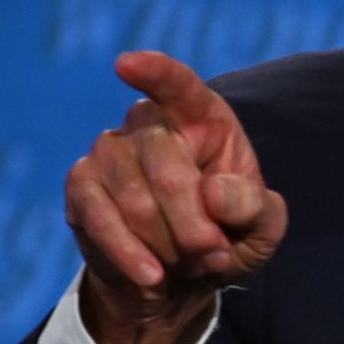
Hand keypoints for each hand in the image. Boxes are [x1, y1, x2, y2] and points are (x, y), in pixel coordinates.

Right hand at [63, 51, 287, 343]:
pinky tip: (151, 275)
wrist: (178, 279)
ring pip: (133, 197)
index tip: (126, 64)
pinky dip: (129, 252)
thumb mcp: (261, 229)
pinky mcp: (82, 186)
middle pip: (166, 164)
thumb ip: (254, 207)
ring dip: (167, 242)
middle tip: (214, 254)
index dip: (155, 72)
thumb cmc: (226, 237)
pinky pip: (99, 217)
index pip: (178, 85)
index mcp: (202, 117)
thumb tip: (214, 192)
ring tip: (192, 263)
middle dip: (193, 222)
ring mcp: (109, 150)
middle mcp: (149, 123)